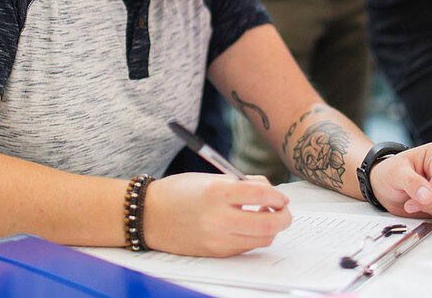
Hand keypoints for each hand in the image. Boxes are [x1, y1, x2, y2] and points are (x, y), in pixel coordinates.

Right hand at [143, 173, 291, 255]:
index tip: (279, 196)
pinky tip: (245, 226)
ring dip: (270, 228)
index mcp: (217, 192)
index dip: (277, 196)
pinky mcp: (215, 253)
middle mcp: (219, 218)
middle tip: (282, 210)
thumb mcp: (210, 178)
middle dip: (283, 216)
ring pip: (262, 239)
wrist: (147, 215)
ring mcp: (218, 239)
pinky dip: (253, 237)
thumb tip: (270, 191)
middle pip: (270, 224)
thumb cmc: (178, 192)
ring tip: (261, 216)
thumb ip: (241, 183)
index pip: (263, 195)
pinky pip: (246, 247)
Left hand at [369, 143, 431, 227]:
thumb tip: (427, 195)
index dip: (430, 197)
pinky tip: (430, 211)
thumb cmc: (393, 174)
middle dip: (431, 206)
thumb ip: (411, 182)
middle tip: (412, 202)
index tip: (411, 204)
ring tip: (421, 203)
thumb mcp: (395, 173)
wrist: (389, 186)